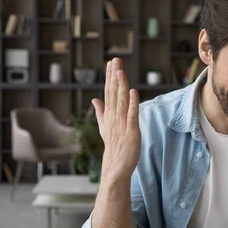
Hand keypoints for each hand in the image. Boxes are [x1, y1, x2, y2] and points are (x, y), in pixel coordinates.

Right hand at [92, 58, 140, 184]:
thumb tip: (95, 99)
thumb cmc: (114, 146)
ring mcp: (122, 124)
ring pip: (121, 101)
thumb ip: (101, 112)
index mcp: (109, 115)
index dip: (110, 77)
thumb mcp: (106, 126)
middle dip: (114, 76)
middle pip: (114, 93)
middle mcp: (114, 117)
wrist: (116, 167)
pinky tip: (132, 91)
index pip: (109, 92)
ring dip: (121, 86)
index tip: (111, 62)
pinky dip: (132, 104)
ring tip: (121, 71)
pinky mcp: (131, 132)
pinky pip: (132, 116)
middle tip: (115, 60)